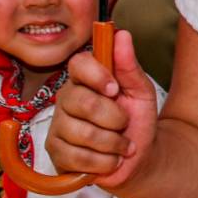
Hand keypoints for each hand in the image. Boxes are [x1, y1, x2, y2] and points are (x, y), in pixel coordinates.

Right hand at [46, 30, 158, 189]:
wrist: (139, 159)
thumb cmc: (137, 121)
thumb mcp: (141, 92)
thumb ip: (129, 66)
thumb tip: (122, 34)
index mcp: (85, 79)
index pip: (78, 64)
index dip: (96, 75)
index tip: (115, 89)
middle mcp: (67, 99)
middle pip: (83, 103)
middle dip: (115, 119)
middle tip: (124, 125)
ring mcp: (58, 126)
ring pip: (83, 134)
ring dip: (113, 144)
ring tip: (121, 146)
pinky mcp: (56, 152)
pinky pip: (78, 158)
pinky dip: (103, 162)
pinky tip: (109, 160)